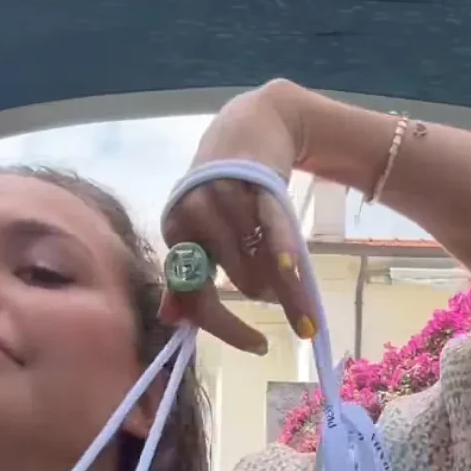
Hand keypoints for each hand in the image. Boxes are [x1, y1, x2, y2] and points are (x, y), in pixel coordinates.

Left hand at [160, 81, 317, 352]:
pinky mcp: (259, 184)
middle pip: (240, 282)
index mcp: (177, 231)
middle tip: (277, 284)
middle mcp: (194, 213)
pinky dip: (288, 264)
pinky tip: (299, 290)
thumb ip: (185, 275)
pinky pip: (277, 236)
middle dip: (264, 290)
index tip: (259, 346)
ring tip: (287, 263)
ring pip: (262, 262)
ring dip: (282, 274)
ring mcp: (227, 196)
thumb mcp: (197, 230)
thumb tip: (171, 320)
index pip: (198, 295)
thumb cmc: (223, 187)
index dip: (227, 327)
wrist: (252, 124)